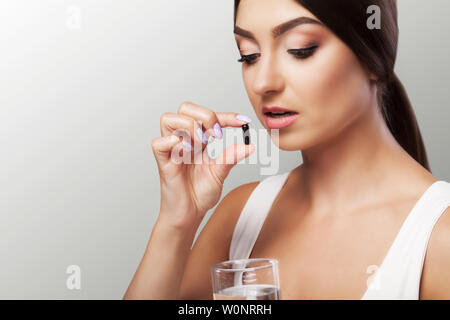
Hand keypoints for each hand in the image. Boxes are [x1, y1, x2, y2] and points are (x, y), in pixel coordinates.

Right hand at [152, 102, 254, 230]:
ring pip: (168, 119)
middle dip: (204, 115)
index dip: (226, 116)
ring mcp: (172, 150)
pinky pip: (159, 143)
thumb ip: (231, 157)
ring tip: (201, 144)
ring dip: (188, 127)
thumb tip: (250, 145)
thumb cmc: (200, 194)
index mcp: (198, 140)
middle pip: (185, 108)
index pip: (209, 118)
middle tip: (216, 134)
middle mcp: (183, 141)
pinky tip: (187, 153)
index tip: (243, 121)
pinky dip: (173, 143)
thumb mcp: (220, 172)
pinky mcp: (163, 163)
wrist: (189, 215)